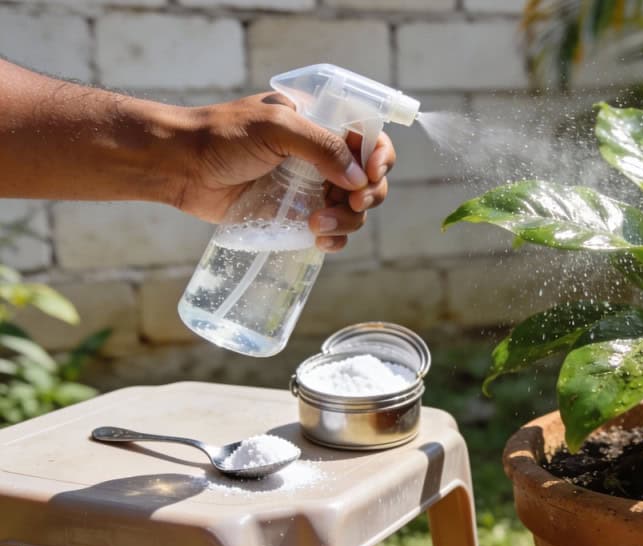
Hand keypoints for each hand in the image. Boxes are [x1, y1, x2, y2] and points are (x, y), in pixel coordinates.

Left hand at [171, 93, 395, 251]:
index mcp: (321, 125)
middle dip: (368, 195)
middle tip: (352, 204)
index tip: (372, 174)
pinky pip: (330, 231)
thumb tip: (358, 178)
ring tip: (318, 226)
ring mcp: (309, 189)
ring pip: (353, 210)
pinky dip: (335, 239)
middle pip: (368, 179)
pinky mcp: (294, 216)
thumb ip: (320, 146)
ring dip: (348, 221)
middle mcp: (321, 157)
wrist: (179, 167)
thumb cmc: (222, 136)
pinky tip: (320, 241)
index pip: (369, 138)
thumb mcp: (276, 128)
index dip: (380, 156)